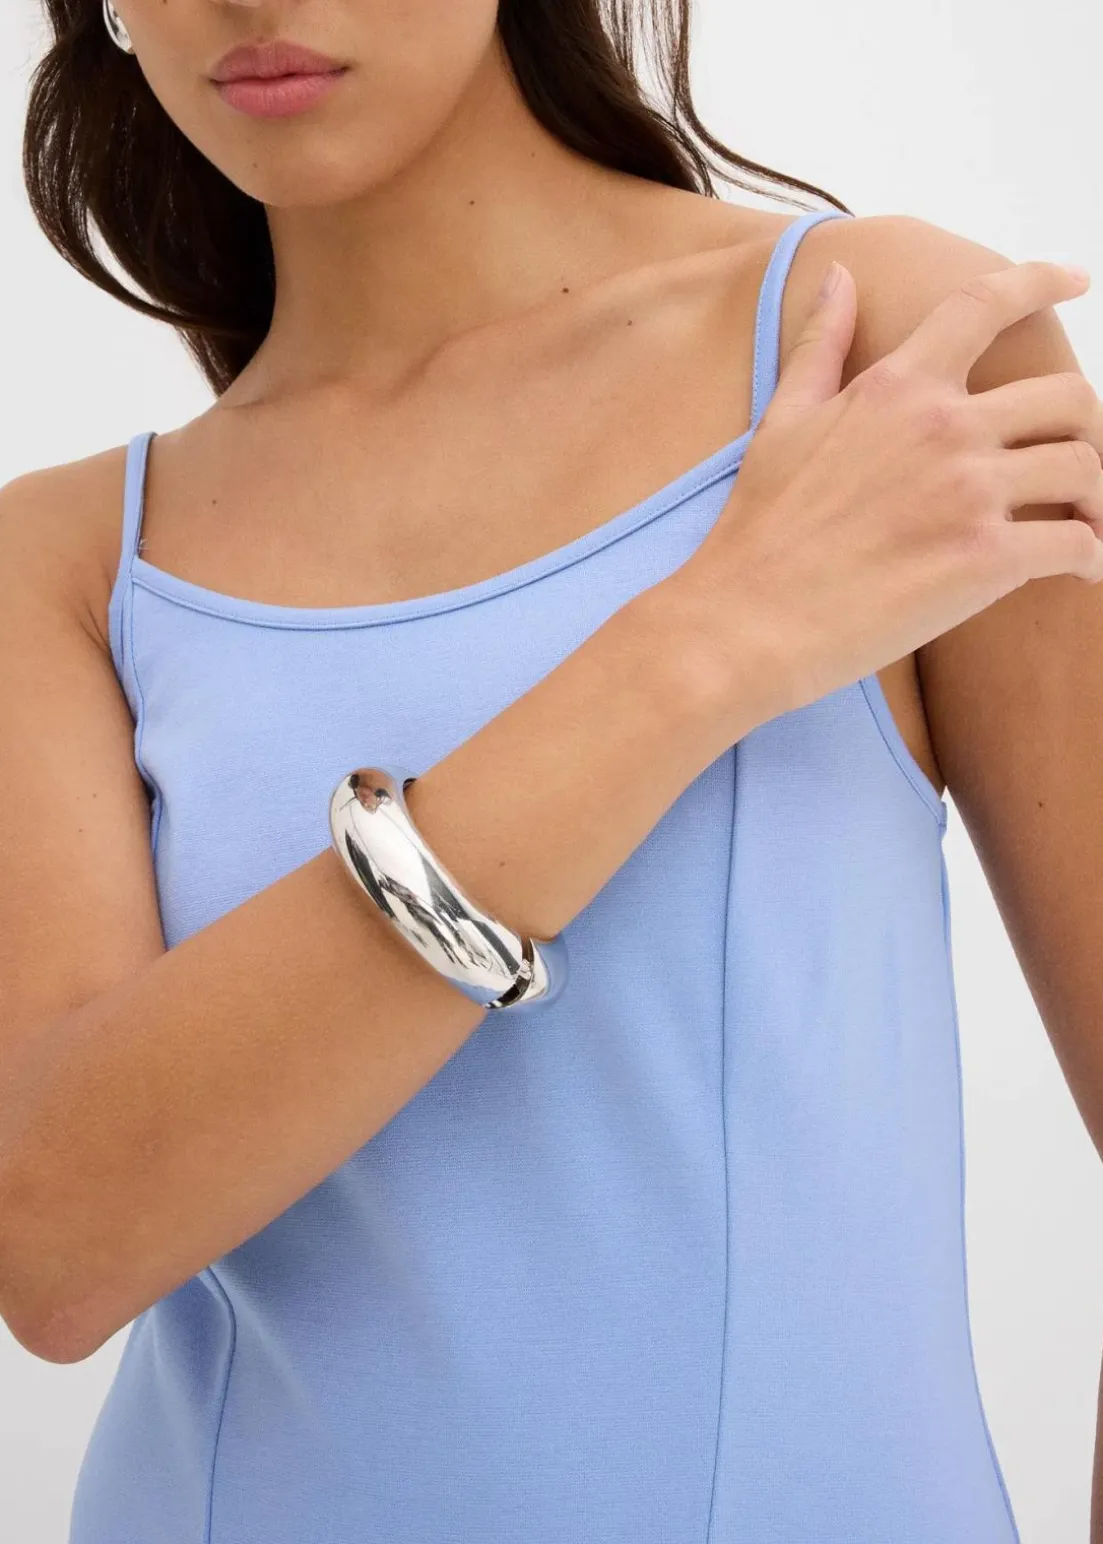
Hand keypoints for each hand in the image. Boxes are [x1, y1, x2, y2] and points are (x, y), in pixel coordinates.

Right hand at [668, 258, 1102, 724]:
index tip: (1075, 277)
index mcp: (896, 387)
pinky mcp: (986, 560)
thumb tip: (839, 278)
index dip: (1040, 280)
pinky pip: (1077, 542)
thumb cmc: (758, 529)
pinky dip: (1093, 555)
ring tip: (1087, 522)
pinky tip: (1084, 569)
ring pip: (1084, 468)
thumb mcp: (781, 421)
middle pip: (1066, 397)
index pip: (984, 306)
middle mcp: (943, 427)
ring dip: (1096, 496)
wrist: (746, 619)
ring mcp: (969, 492)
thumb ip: (822, 346)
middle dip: (1084, 427)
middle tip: (1073, 460)